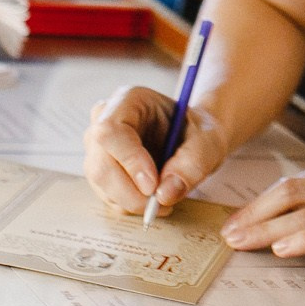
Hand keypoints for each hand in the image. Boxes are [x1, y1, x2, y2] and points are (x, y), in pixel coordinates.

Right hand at [83, 86, 229, 215]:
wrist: (191, 138)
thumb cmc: (196, 132)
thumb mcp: (207, 141)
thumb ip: (191, 163)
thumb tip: (164, 194)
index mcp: (128, 100)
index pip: (111, 131)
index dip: (129, 161)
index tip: (152, 185)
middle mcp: (104, 121)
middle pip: (100, 163)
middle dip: (130, 192)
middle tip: (160, 203)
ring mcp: (98, 147)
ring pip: (101, 183)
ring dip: (131, 201)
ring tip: (165, 199)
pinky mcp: (101, 170)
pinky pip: (107, 196)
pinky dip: (130, 205)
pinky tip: (153, 198)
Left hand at [219, 153, 304, 266]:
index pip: (296, 183)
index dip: (263, 202)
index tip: (241, 219)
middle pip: (288, 192)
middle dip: (252, 214)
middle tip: (227, 233)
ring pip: (301, 211)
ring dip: (264, 229)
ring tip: (239, 243)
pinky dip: (302, 239)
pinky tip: (281, 249)